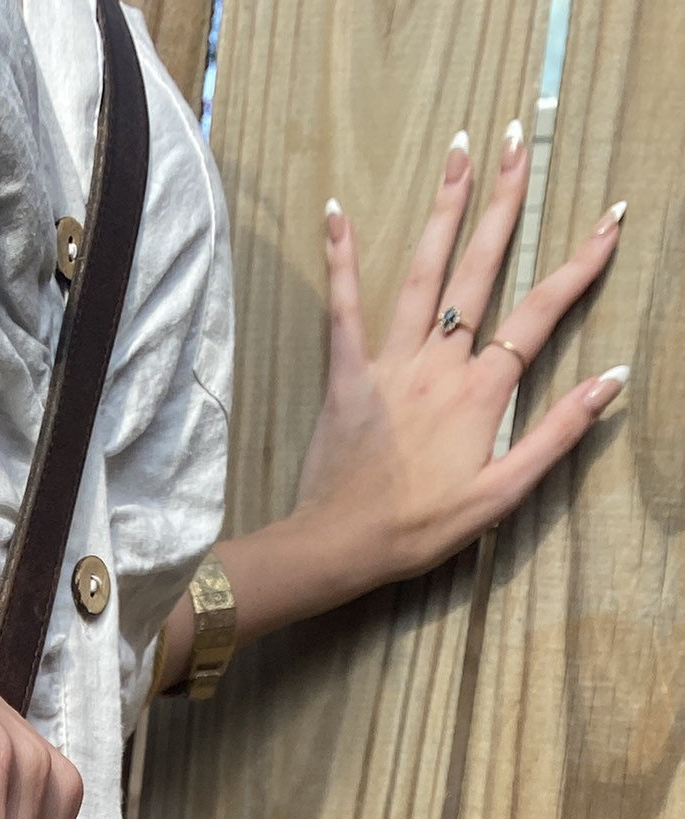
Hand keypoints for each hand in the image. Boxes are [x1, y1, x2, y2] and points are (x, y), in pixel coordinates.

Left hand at [295, 123, 627, 589]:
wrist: (339, 547)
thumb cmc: (420, 530)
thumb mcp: (503, 494)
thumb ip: (557, 434)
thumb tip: (611, 380)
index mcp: (481, 392)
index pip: (541, 313)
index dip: (580, 265)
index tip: (609, 220)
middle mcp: (439, 364)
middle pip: (480, 269)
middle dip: (504, 203)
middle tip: (519, 142)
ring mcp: (391, 364)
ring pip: (423, 273)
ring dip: (444, 210)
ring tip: (460, 153)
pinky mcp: (345, 375)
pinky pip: (343, 308)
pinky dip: (340, 259)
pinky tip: (336, 211)